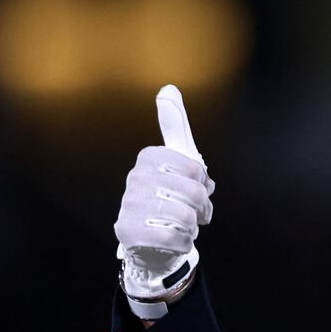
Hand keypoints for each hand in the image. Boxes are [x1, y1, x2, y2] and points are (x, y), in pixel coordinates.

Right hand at [114, 84, 215, 314]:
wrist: (155, 241)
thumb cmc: (171, 198)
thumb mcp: (179, 161)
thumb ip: (175, 127)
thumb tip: (168, 88)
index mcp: (149, 158)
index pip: (197, 170)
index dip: (203, 185)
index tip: (194, 188)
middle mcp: (135, 178)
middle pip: (195, 193)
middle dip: (201, 208)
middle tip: (193, 213)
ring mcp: (129, 204)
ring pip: (186, 217)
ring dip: (192, 227)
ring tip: (181, 226)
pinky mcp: (127, 231)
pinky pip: (174, 237)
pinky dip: (183, 243)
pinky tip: (174, 240)